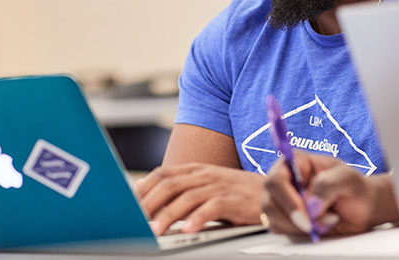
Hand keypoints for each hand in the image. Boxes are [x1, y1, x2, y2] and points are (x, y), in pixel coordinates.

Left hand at [134, 162, 264, 234]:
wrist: (272, 192)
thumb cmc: (235, 194)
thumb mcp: (207, 188)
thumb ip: (182, 192)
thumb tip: (151, 205)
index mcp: (195, 169)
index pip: (162, 173)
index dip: (142, 188)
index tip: (126, 204)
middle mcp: (204, 174)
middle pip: (170, 184)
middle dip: (149, 202)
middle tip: (134, 219)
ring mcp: (219, 185)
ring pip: (187, 196)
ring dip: (168, 214)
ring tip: (155, 230)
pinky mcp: (233, 199)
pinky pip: (212, 207)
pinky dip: (198, 218)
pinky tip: (188, 230)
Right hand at [262, 150, 398, 237]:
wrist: (362, 207)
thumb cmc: (354, 188)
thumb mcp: (348, 179)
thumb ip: (328, 185)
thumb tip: (309, 204)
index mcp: (295, 162)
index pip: (276, 180)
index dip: (287, 200)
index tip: (306, 218)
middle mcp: (284, 179)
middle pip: (270, 202)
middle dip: (295, 219)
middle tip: (320, 224)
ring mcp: (281, 199)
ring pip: (273, 218)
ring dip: (300, 227)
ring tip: (325, 221)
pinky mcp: (283, 216)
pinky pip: (280, 229)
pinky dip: (299, 233)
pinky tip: (317, 226)